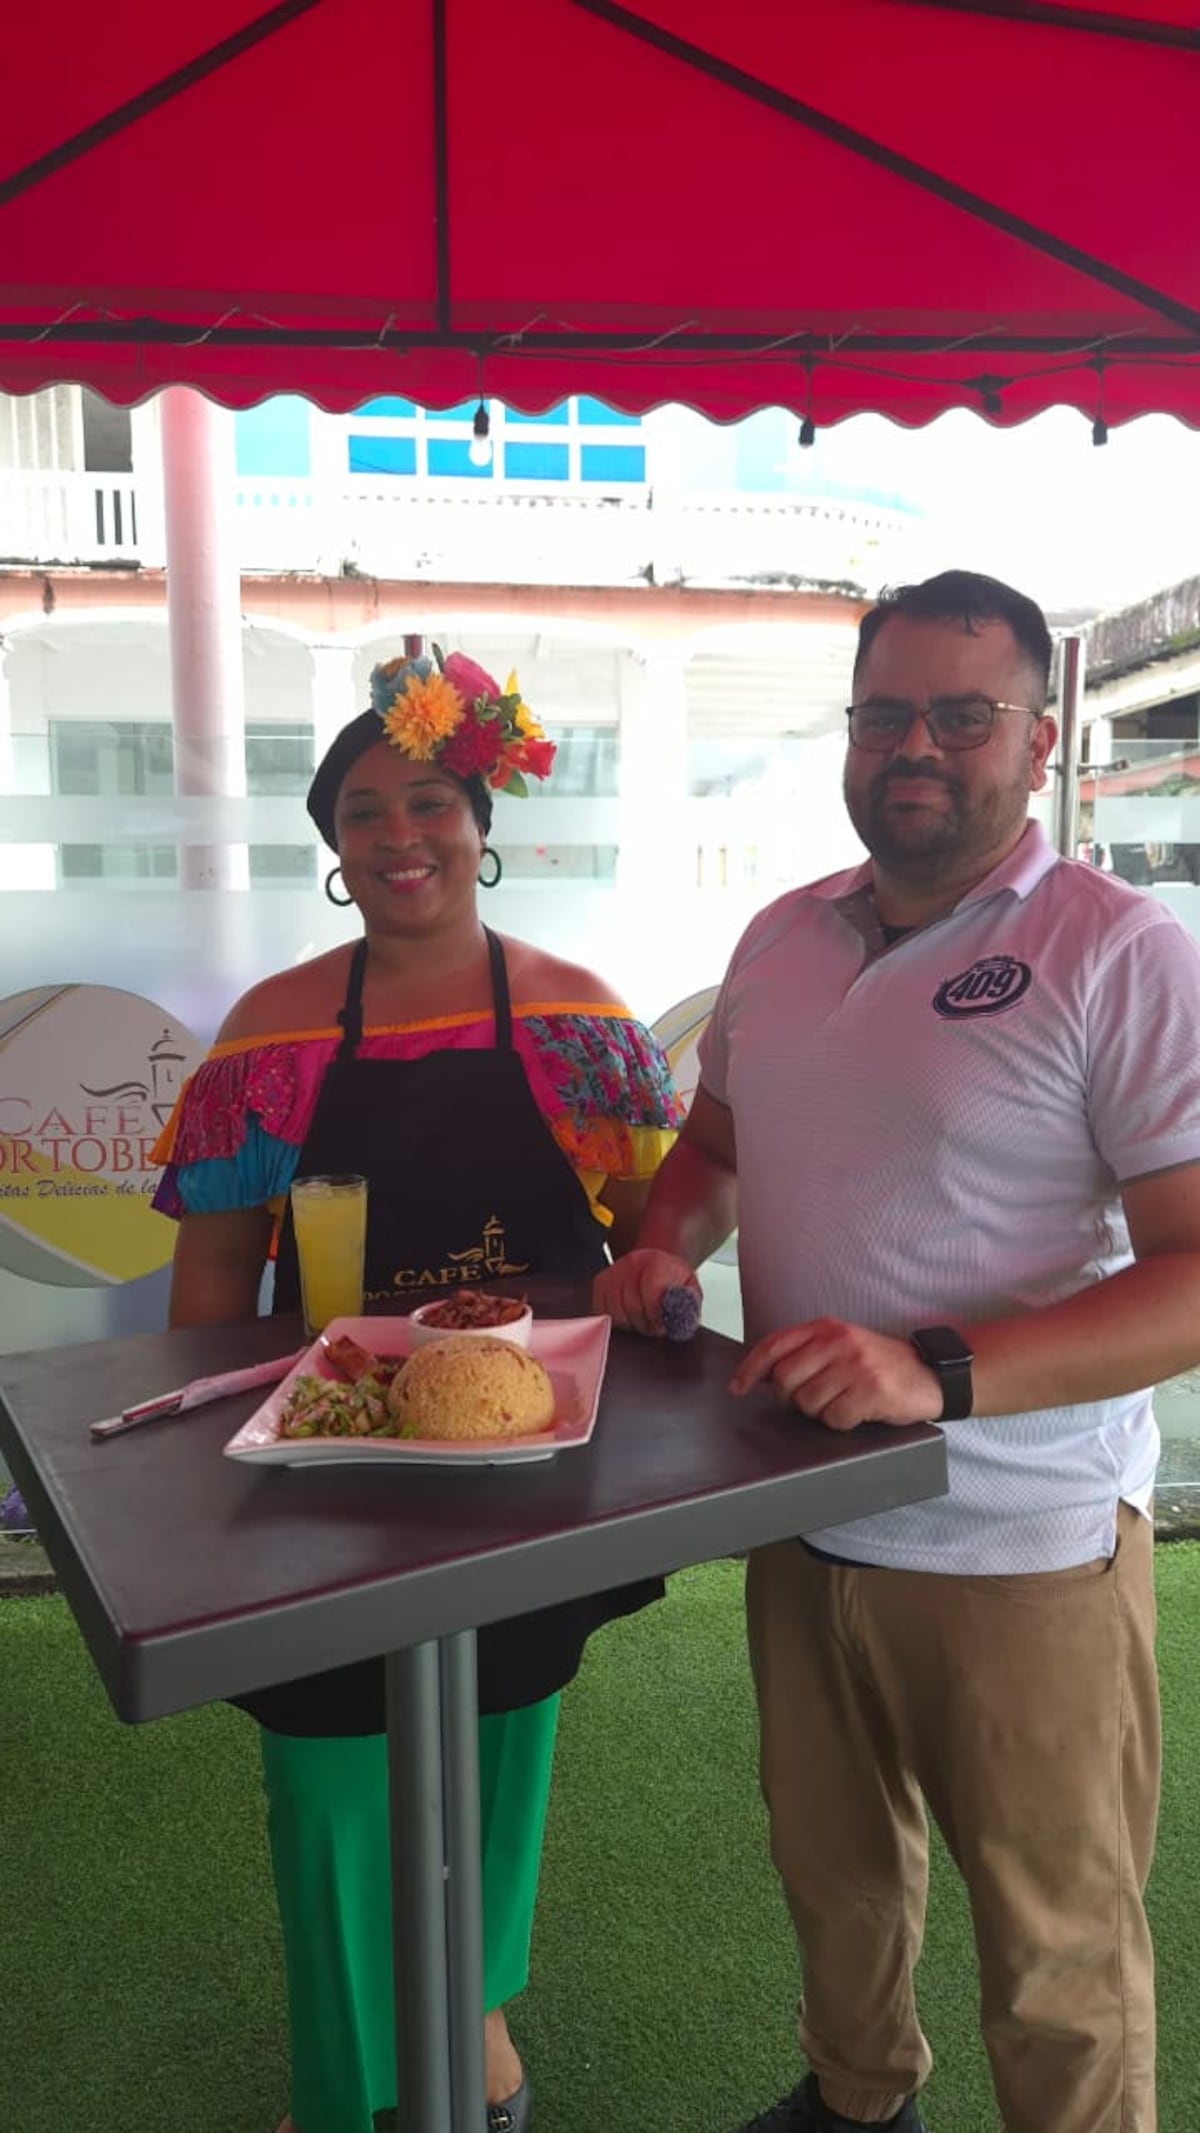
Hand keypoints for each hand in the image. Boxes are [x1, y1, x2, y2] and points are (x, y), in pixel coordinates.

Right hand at [593, 1249, 701, 1338]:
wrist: (657, 1263)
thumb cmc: (672, 1279)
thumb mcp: (689, 1288)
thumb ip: (688, 1303)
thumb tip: (681, 1321)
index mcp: (657, 1262)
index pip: (649, 1291)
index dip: (655, 1315)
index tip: (661, 1325)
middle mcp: (632, 1263)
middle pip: (631, 1305)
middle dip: (644, 1323)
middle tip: (654, 1326)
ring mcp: (614, 1271)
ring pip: (614, 1311)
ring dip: (629, 1324)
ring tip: (642, 1321)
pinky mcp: (600, 1282)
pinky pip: (601, 1310)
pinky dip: (615, 1320)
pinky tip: (628, 1317)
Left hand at [729, 1318, 941, 1430]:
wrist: (931, 1374)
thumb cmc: (881, 1364)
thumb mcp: (842, 1346)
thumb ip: (806, 1353)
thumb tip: (765, 1375)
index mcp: (826, 1328)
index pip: (774, 1344)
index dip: (750, 1368)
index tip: (737, 1387)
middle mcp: (839, 1341)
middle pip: (785, 1379)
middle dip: (791, 1399)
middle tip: (814, 1400)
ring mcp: (856, 1365)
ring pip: (808, 1403)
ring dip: (821, 1412)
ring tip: (843, 1402)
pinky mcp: (871, 1390)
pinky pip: (834, 1418)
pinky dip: (842, 1422)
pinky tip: (859, 1412)